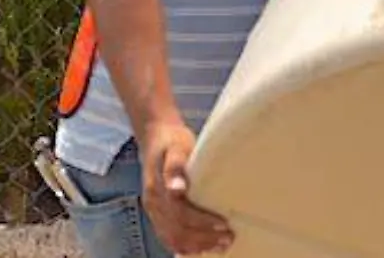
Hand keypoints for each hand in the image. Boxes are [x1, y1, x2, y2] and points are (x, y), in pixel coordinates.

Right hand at [141, 121, 233, 254]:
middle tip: (228, 239)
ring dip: (196, 246)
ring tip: (220, 247)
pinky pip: (168, 237)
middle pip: (178, 231)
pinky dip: (184, 247)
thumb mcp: (176, 146)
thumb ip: (175, 167)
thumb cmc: (172, 141)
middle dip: (204, 239)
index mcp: (159, 189)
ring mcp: (154, 211)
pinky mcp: (158, 214)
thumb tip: (177, 188)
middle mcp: (154, 204)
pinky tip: (200, 250)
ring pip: (172, 238)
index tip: (224, 226)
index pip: (182, 214)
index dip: (203, 223)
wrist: (156, 137)